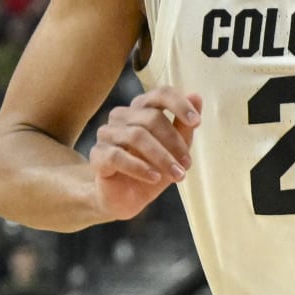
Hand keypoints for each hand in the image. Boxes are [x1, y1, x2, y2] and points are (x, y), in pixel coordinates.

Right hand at [90, 88, 202, 221]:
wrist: (125, 199)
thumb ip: (184, 126)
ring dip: (161, 157)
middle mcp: (121, 116)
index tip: (196, 122)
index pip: (160, 94)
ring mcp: (106, 134)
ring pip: (136, 136)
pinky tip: (154, 178)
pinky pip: (117, 156)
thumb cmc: (150, 170)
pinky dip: (140, 168)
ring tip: (176, 175)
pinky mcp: (97, 155)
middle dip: (174, 142)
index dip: (179, 104)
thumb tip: (196, 96)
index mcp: (141, 109)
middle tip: (187, 164)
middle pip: (151, 117)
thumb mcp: (174, 151)